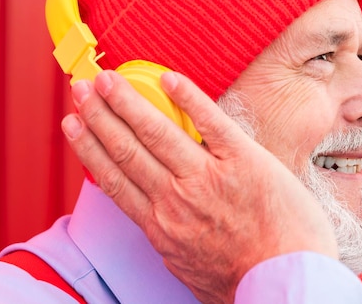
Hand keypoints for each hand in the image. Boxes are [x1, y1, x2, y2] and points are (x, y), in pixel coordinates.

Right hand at [61, 70, 337, 303]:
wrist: (286, 281)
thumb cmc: (247, 279)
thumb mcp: (191, 266)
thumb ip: (173, 239)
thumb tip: (164, 225)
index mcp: (162, 225)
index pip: (113, 178)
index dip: (89, 148)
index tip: (74, 126)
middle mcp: (176, 198)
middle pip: (126, 148)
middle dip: (98, 114)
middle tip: (82, 87)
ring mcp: (208, 176)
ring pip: (156, 132)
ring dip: (127, 101)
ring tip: (107, 78)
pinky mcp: (243, 159)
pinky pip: (210, 121)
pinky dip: (188, 98)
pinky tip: (169, 79)